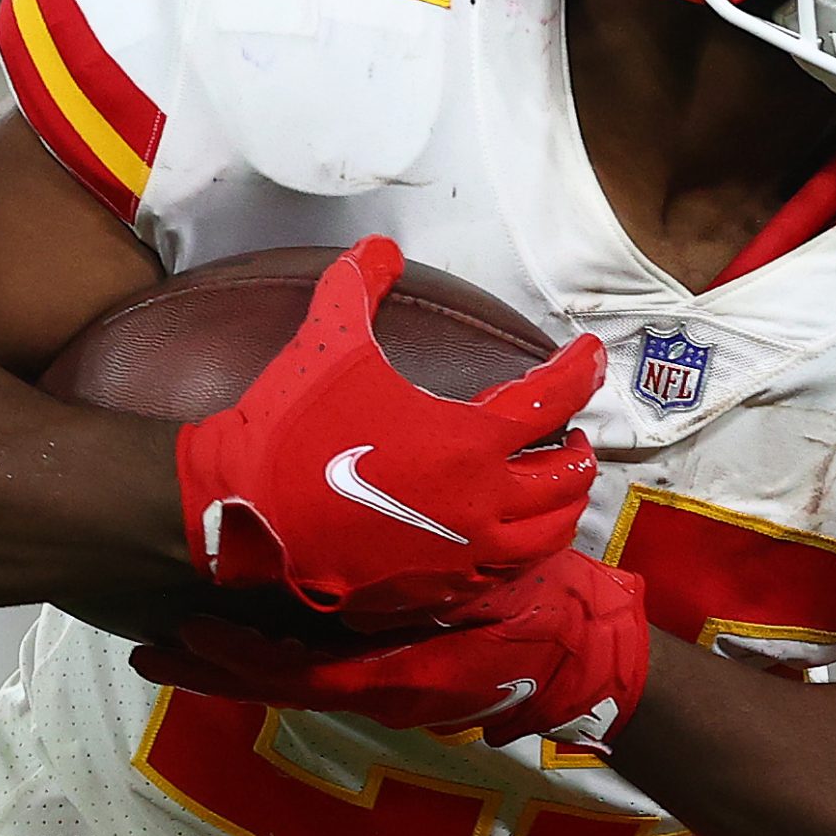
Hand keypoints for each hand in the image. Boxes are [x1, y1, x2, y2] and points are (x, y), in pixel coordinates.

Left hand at [132, 549, 651, 749]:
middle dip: (211, 670)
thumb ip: (426, 596)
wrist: (585, 654)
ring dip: (232, 662)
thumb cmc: (539, 616)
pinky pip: (320, 668)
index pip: (295, 673)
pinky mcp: (391, 674)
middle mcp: (374, 690)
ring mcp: (381, 687)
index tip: (183, 635)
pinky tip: (242, 631)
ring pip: (291, 677)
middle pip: (275, 684)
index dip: (236, 659)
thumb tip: (355, 599)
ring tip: (172, 638)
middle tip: (146, 650)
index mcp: (393, 676)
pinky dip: (273, 654)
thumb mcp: (487, 595)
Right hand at [178, 235, 603, 616]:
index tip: (591, 355)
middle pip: (564, 478)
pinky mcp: (437, 591)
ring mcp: (463, 555)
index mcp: (471, 441)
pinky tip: (507, 536)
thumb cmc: (293, 429)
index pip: (551, 399)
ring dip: (561, 505)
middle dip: (576, 449)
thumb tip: (379, 244)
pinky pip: (502, 573)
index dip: (579, 371)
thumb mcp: (328, 343)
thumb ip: (358, 285)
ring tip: (554, 485)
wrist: (243, 517)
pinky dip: (520, 550)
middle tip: (571, 432)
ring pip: (545, 535)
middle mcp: (482, 503)